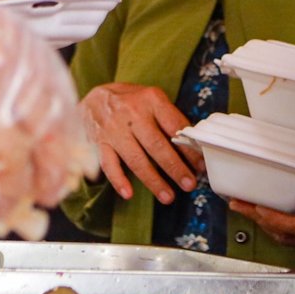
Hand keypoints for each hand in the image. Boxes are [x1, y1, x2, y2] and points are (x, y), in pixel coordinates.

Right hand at [80, 82, 197, 203]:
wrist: (94, 97)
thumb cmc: (131, 101)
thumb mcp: (152, 99)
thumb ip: (170, 118)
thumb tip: (193, 146)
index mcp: (151, 100)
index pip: (174, 127)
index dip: (189, 149)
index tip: (200, 166)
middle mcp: (132, 113)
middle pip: (156, 145)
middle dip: (175, 168)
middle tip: (189, 184)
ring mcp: (114, 129)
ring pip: (136, 159)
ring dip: (153, 180)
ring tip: (168, 196)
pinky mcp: (99, 142)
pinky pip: (109, 164)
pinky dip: (118, 180)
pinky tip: (128, 194)